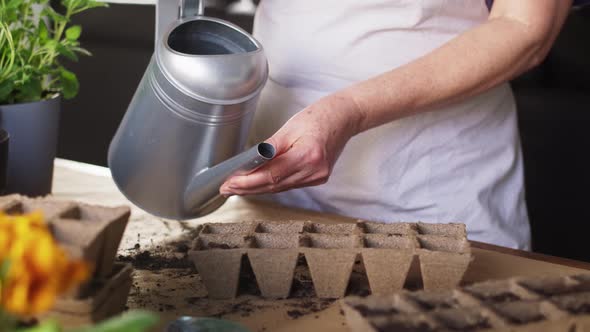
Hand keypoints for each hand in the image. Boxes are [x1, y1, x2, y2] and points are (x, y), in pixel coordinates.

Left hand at [220, 94, 363, 195]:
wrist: (344, 118)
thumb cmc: (319, 117)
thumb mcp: (290, 127)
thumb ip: (269, 148)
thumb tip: (248, 163)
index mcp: (308, 156)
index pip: (271, 175)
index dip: (248, 182)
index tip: (230, 183)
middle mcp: (314, 171)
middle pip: (274, 185)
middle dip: (248, 188)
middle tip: (226, 189)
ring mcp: (317, 177)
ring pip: (280, 188)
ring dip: (257, 189)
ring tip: (236, 188)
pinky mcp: (317, 178)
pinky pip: (289, 184)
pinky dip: (272, 185)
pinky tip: (257, 184)